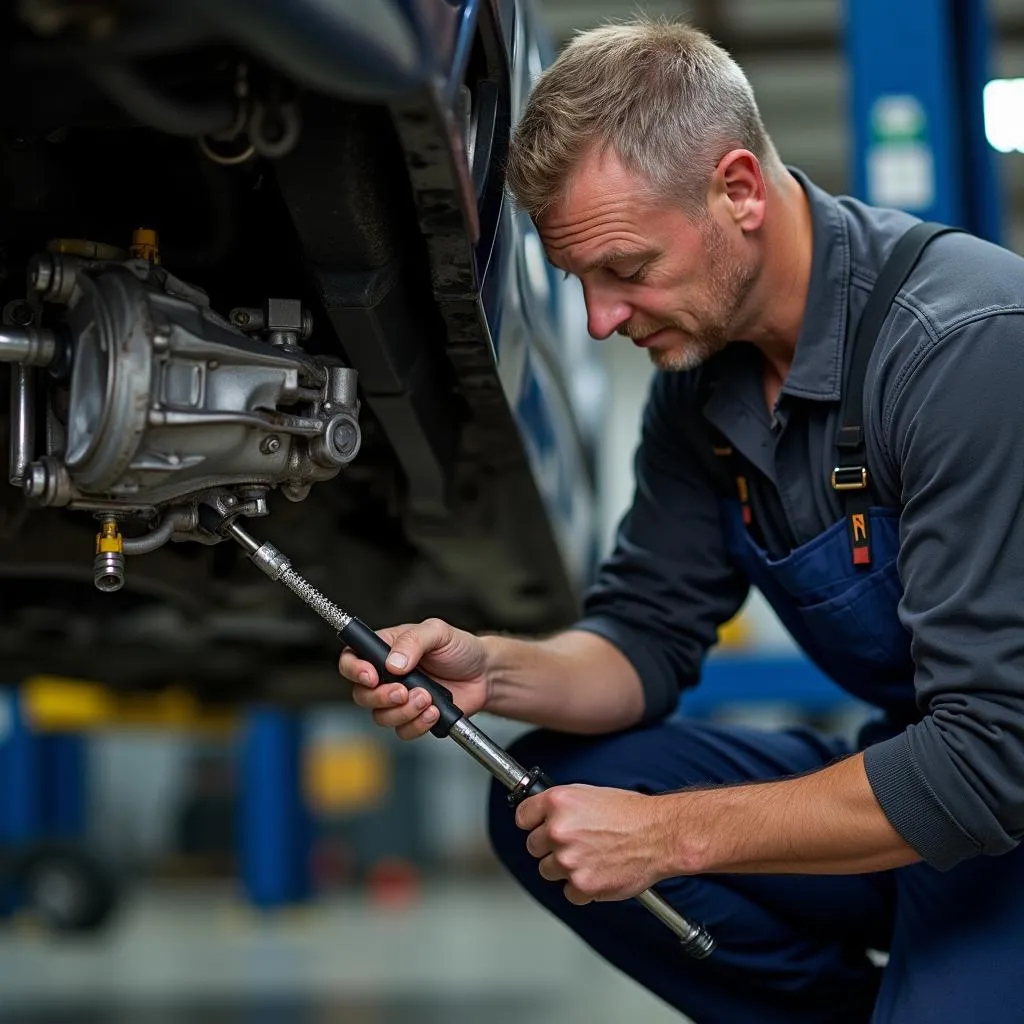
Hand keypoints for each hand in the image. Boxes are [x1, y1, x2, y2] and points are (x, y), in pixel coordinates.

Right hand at [338, 617, 489, 739]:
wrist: (484, 674)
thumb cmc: (460, 648)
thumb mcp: (438, 632)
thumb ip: (413, 641)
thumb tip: (393, 662)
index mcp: (385, 650)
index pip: (352, 659)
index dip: (354, 670)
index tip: (371, 676)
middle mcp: (387, 676)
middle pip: (361, 694)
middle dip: (382, 697)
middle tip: (404, 690)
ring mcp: (400, 699)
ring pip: (381, 716)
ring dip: (404, 711)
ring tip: (428, 697)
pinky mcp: (414, 718)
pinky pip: (403, 731)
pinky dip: (418, 724)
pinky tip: (434, 711)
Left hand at [515, 784, 671, 904]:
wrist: (659, 835)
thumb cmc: (631, 813)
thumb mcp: (589, 794)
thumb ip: (561, 807)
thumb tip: (543, 817)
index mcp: (558, 802)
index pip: (523, 817)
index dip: (533, 823)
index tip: (538, 827)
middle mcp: (558, 830)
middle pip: (533, 846)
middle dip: (550, 847)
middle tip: (574, 844)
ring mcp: (568, 859)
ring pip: (548, 870)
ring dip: (564, 868)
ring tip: (590, 857)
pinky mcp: (581, 885)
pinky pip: (569, 893)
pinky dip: (582, 888)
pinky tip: (598, 872)